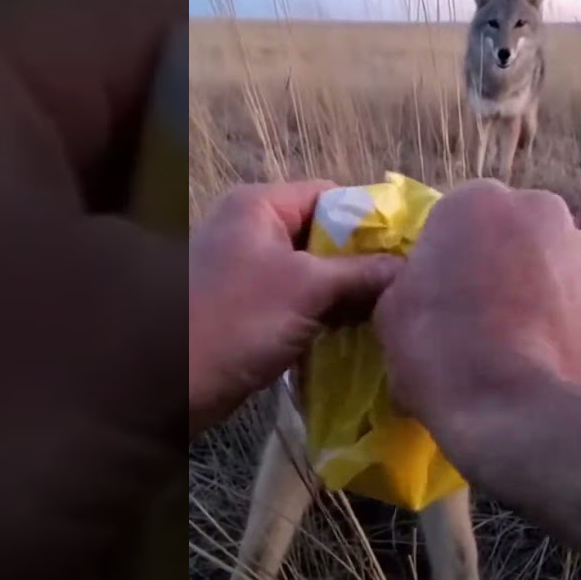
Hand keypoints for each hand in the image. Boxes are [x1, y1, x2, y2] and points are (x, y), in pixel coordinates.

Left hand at [188, 180, 400, 435]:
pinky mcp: (249, 310)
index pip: (331, 196)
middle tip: (404, 289)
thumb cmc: (237, 321)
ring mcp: (249, 272)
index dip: (370, 221)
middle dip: (362, 262)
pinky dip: (325, 315)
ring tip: (387, 315)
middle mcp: (252, 229)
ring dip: (346, 294)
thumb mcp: (307, 289)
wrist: (170, 383)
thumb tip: (410, 268)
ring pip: (314, 273)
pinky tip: (356, 335)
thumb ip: (361, 273)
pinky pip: (299, 303)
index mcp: (259, 205)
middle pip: (324, 235)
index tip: (408, 252)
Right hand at [374, 179, 580, 543]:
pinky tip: (545, 352)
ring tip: (517, 339)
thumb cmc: (440, 350)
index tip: (441, 297)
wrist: (514, 408)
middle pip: (510, 231)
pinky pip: (576, 298)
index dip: (446, 259)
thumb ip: (411, 281)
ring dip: (535, 287)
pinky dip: (564, 316)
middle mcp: (538, 208)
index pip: (456, 219)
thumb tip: (422, 288)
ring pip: (549, 262)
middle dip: (498, 263)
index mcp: (476, 199)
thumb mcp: (391, 311)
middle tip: (479, 315)